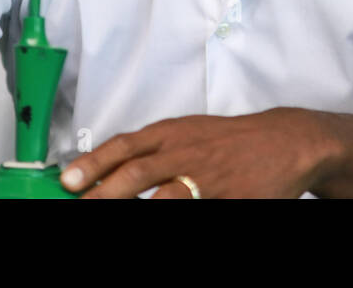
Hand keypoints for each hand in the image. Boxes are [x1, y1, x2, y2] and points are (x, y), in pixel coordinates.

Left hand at [60, 108, 339, 198]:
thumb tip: (103, 174)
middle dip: (105, 194)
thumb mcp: (186, 134)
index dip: (93, 164)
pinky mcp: (226, 199)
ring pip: (164, 198)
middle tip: (82, 207)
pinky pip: (197, 211)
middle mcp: (184, 153)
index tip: (68, 181)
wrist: (284, 141)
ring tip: (114, 219)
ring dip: (138, 210)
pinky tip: (160, 218)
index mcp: (171, 134)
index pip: (123, 147)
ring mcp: (206, 178)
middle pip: (137, 173)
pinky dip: (169, 215)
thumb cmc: (228, 140)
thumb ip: (149, 152)